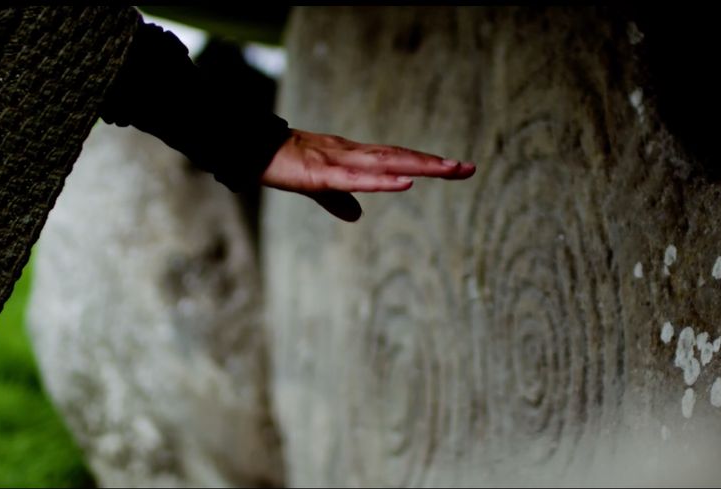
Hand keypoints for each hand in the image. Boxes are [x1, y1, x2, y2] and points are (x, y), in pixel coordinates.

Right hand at [261, 129, 475, 221]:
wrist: (253, 149)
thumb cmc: (286, 164)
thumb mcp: (319, 187)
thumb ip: (339, 201)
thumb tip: (356, 217)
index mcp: (357, 158)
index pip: (400, 159)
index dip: (428, 162)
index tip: (459, 167)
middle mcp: (355, 155)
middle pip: (402, 157)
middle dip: (436, 163)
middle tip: (468, 168)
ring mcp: (340, 162)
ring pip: (387, 163)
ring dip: (418, 166)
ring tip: (447, 169)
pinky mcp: (323, 174)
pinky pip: (357, 178)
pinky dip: (383, 180)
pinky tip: (405, 182)